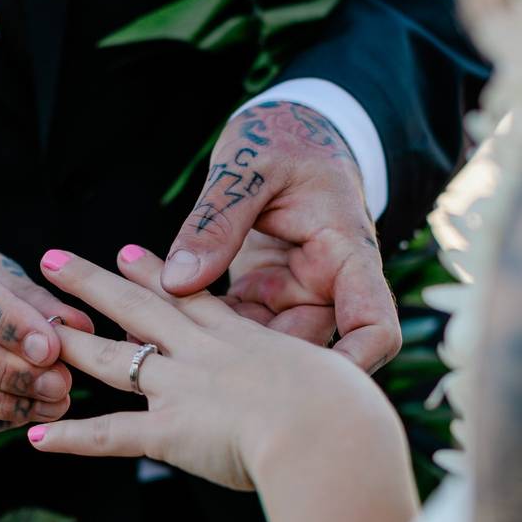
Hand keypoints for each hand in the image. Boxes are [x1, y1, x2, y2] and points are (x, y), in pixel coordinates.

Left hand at [30, 245, 403, 490]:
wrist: (332, 431)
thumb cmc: (347, 403)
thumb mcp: (332, 367)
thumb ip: (305, 363)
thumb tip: (296, 374)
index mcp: (241, 335)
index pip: (190, 294)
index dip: (155, 273)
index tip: (126, 255)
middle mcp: (203, 354)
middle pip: (140, 308)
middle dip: (95, 283)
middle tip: (55, 262)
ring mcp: (182, 389)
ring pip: (115, 360)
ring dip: (75, 345)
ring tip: (40, 331)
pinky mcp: (171, 432)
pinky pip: (111, 435)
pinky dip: (73, 439)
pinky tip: (37, 439)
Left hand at [160, 102, 399, 371]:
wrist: (284, 131)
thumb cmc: (280, 139)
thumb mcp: (250, 169)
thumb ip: (219, 220)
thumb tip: (177, 281)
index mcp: (346, 254)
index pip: (373, 324)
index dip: (353, 365)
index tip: (313, 391)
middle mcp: (324, 286)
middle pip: (305, 351)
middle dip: (258, 373)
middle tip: (196, 387)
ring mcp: (292, 294)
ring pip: (260, 347)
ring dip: (214, 357)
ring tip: (156, 360)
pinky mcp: (261, 294)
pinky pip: (231, 326)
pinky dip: (194, 331)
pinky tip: (147, 335)